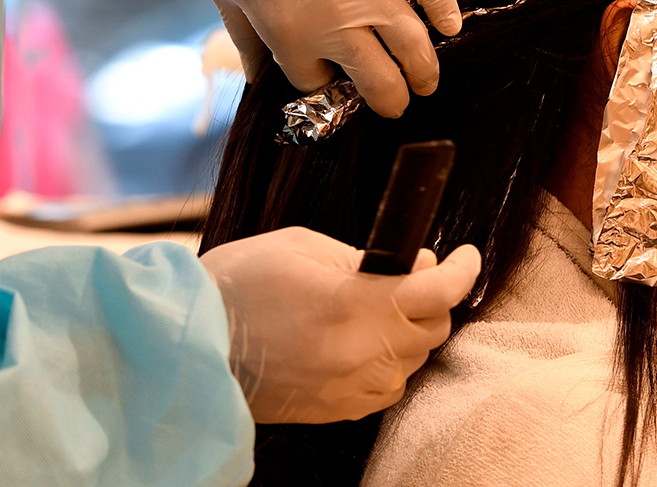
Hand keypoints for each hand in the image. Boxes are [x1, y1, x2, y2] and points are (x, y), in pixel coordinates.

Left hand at [171, 0, 461, 115]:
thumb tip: (257, 83)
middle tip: (398, 103)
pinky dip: (445, 10)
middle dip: (390, 100)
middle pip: (378, 81)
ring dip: (424, 71)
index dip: (326, 84)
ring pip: (412, 45)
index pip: (319, 85)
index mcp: (287, 37)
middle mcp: (335, 21)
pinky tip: (450, 27)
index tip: (332, 78)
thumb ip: (245, 42)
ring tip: (427, 81)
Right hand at [201, 227, 481, 422]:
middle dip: (433, 296)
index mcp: (356, 302)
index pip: (439, 288)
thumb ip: (363, 256)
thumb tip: (408, 264)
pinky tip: (363, 342)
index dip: (463, 268)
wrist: (190, 345)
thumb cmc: (238, 285)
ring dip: (410, 330)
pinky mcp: (336, 409)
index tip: (465, 255)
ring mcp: (350, 386)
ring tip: (380, 306)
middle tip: (412, 271)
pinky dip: (388, 363)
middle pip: (434, 327)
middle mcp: (362, 351)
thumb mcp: (302, 246)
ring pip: (414, 360)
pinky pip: (387, 388)